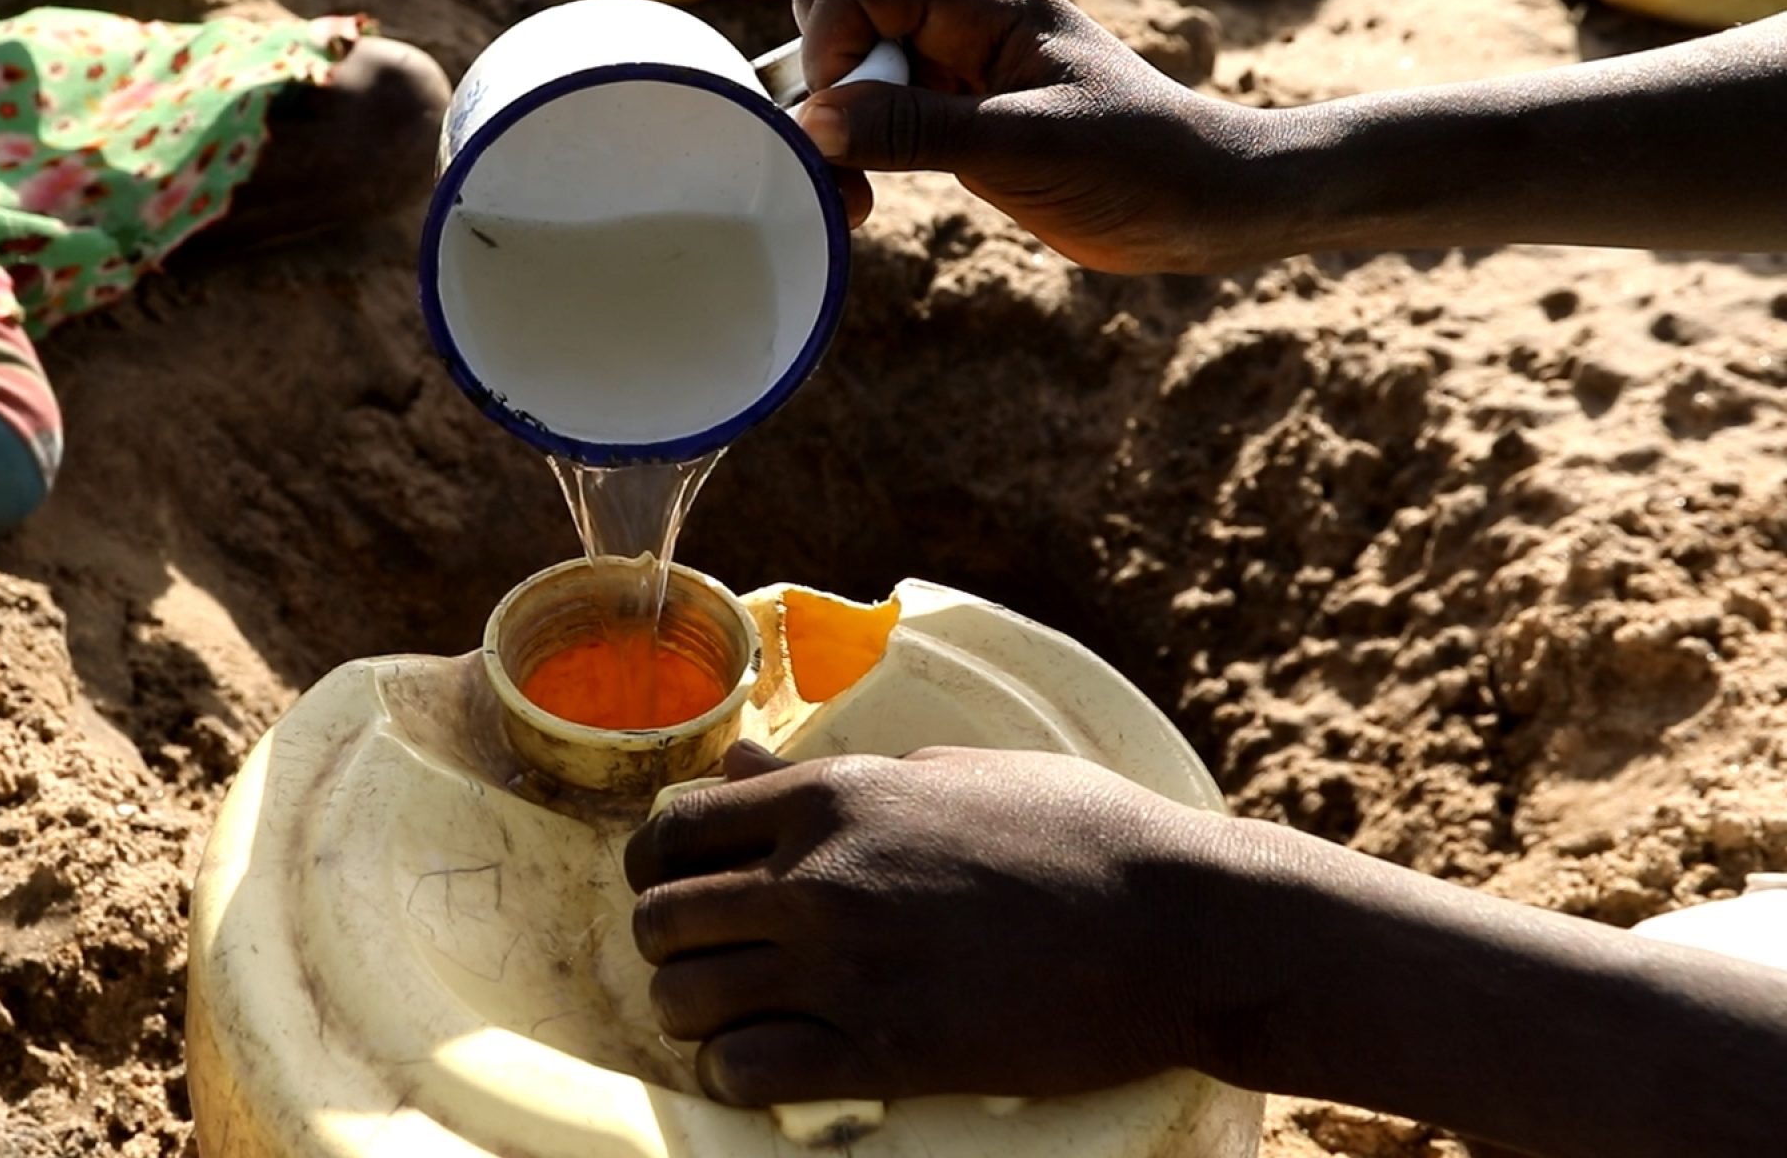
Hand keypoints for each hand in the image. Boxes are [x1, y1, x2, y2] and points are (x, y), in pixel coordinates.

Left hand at [624, 742, 1231, 1105]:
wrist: (1179, 924)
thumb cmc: (1079, 832)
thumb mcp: (949, 772)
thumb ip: (831, 777)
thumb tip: (734, 765)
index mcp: (833, 795)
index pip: (676, 828)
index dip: (658, 865)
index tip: (679, 887)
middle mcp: (818, 875)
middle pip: (662, 918)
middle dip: (670, 943)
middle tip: (711, 959)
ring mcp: (846, 968)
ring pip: (683, 998)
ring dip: (693, 1012)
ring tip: (734, 1017)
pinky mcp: (886, 1052)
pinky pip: (744, 1071)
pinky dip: (736, 1073)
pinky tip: (770, 1064)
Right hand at [794, 0, 1275, 270]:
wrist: (1202, 204)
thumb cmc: (1136, 163)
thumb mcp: (1022, 146)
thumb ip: (915, 128)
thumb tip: (815, 122)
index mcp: (984, 1)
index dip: (828, 51)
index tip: (847, 125)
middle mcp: (962, 23)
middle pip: (842, 19)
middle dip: (824, 89)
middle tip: (849, 159)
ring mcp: (959, 68)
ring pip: (853, 72)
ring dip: (838, 130)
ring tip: (858, 194)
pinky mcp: (960, 115)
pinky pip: (879, 115)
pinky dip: (860, 153)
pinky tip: (872, 197)